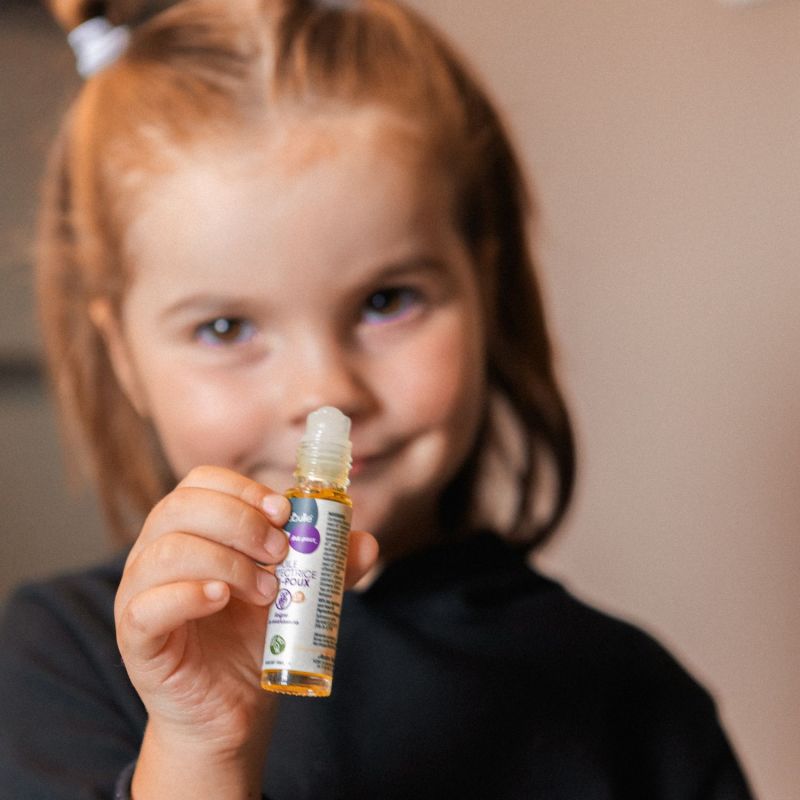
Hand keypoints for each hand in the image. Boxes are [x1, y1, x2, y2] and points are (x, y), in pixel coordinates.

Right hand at [114, 465, 376, 792]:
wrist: (231, 707)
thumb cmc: (255, 638)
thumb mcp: (297, 593)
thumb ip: (330, 567)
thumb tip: (366, 542)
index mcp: (190, 528)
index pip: (201, 482)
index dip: (244, 489)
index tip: (285, 513)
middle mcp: (156, 551)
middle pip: (182, 506)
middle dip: (241, 522)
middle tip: (281, 553)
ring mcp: (138, 593)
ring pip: (167, 551)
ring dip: (227, 561)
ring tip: (267, 591)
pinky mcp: (135, 637)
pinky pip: (146, 605)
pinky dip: (188, 594)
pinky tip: (221, 598)